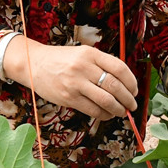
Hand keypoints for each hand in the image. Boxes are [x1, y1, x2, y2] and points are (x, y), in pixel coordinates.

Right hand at [3, 39, 137, 120]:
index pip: (119, 68)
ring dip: (118, 109)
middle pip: (115, 86)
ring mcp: (75, 83)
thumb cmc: (61, 60)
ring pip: (106, 100)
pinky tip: (107, 114)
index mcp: (91, 53)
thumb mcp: (82, 54)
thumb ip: (101, 64)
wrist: (33, 64)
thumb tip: (124, 84)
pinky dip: (104, 114)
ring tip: (122, 112)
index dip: (132, 82)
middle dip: (128, 99)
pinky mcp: (68, 97)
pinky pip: (92, 110)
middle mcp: (84, 67)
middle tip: (132, 105)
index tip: (135, 90)